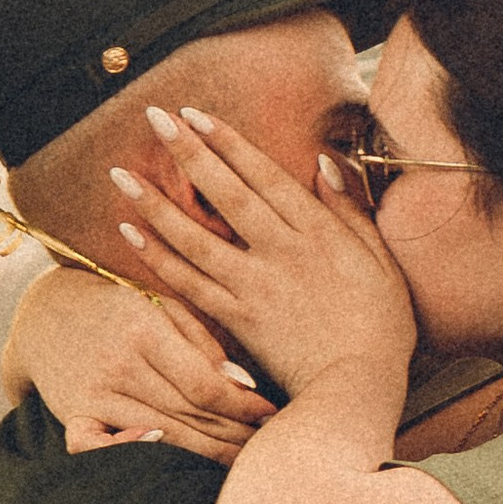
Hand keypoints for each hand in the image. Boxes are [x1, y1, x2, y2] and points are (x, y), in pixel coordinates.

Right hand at [9, 267, 267, 461]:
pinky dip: (126, 453)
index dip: (244, 408)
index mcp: (144, 331)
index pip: (205, 386)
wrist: (44, 310)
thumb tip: (245, 387)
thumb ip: (203, 343)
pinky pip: (94, 447)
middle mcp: (118, 365)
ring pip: (162, 435)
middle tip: (271, 444)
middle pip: (190, 416)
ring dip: (207, 453)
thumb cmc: (119, 307)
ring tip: (244, 461)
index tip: (272, 415)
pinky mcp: (73, 415)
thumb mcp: (161, 306)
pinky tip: (160, 451)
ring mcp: (94, 393)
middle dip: (236, 434)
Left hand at [109, 103, 416, 404]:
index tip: (196, 115)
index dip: (228, 142)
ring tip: (121, 175)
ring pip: (197, 236)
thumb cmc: (382, 328)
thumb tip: (323, 164)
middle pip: (227, 193)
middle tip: (154, 117)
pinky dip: (158, 259)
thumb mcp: (382, 262)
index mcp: (319, 232)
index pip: (265, 175)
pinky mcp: (238, 319)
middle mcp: (282, 251)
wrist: (358, 388)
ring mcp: (255, 285)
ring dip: (156, 203)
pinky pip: (189, 284)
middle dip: (189, 153)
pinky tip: (130, 233)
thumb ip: (352, 212)